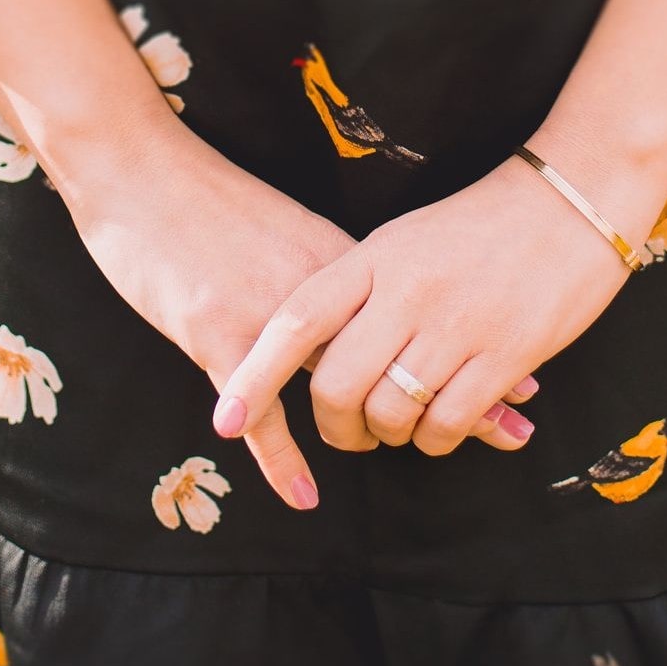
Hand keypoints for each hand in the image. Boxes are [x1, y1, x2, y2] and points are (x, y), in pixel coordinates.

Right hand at [69, 126, 540, 507]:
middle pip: (401, 352)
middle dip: (462, 391)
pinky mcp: (219, 334)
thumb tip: (390, 308)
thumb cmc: (209, 203)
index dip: (472, 349)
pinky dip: (282, 457)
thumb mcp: (289, 231)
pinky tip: (306, 495)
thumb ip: (337, 275)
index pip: (421, 317)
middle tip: (516, 426)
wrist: (139, 170)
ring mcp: (270, 314)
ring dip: (395, 422)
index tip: (527, 377)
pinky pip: (260, 412)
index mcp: (339, 262)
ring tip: (441, 452)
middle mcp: (319, 289)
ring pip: (344, 382)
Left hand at [213, 151, 659, 456]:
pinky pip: (448, 424)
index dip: (255, 375)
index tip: (225, 418)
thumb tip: (318, 352)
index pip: (296, 323)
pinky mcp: (506, 355)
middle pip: (338, 386)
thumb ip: (359, 290)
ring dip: (388, 436)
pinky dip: (436, 440)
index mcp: (374, 257)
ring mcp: (457, 325)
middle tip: (347, 435)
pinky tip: (442, 429)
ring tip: (398, 429)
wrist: (572, 200)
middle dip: (334, 428)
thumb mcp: (404, 241)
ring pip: (392, 413)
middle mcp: (407, 292)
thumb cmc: (481, 223)